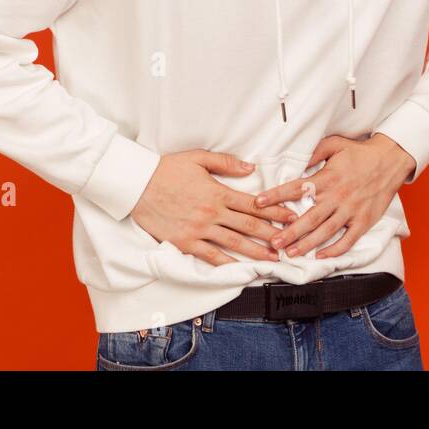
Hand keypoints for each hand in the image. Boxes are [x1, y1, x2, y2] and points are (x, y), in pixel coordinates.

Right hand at [130, 150, 298, 266]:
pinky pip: (209, 255)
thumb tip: (251, 168)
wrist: (137, 185)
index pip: (253, 203)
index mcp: (218, 191)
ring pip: (234, 243)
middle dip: (272, 234)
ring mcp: (199, 229)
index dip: (275, 211)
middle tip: (289, 242)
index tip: (291, 217)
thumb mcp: (198, 158)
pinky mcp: (185, 242)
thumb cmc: (167, 169)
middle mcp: (212, 212)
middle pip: (249, 226)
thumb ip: (226, 163)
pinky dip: (226, 263)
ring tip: (271, 259)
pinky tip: (239, 269)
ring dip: (255, 252)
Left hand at [251, 133, 415, 260]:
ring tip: (290, 253)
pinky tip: (321, 256)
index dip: (276, 196)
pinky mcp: (364, 221)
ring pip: (325, 232)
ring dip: (307, 244)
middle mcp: (337, 196)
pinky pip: (348, 240)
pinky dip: (334, 250)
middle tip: (273, 242)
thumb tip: (295, 161)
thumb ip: (313, 152)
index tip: (258, 202)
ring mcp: (351, 211)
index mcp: (327, 178)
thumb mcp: (335, 144)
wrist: (391, 160)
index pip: (296, 188)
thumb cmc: (360, 152)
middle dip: (289, 231)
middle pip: (309, 217)